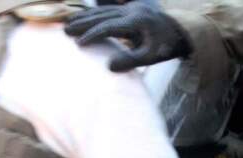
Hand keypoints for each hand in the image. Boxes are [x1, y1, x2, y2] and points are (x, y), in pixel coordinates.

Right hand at [64, 0, 191, 72]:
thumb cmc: (164, 46)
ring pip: (102, 10)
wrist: (177, 30)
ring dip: (84, 17)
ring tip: (67, 25)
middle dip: (83, 23)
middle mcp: (132, 10)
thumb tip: (109, 66)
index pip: (110, 26)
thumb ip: (132, 61)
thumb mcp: (151, 56)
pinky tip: (80, 19)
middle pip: (102, 15)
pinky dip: (92, 14)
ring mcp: (129, 7)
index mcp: (137, 21)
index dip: (94, 34)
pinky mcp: (128, 7)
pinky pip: (106, 9)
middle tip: (65, 32)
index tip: (80, 44)